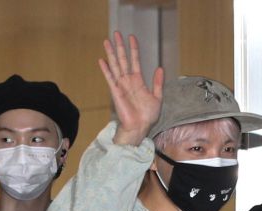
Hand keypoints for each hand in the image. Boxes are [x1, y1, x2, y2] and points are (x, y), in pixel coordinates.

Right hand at [99, 31, 164, 145]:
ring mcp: (121, 85)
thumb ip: (158, 83)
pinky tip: (102, 60)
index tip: (132, 37)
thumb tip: (160, 68)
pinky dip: (106, 69)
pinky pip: (110, 78)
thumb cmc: (148, 116)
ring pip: (115, 65)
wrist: (140, 127)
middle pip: (123, 59)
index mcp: (138, 81)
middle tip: (117, 33)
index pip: (135, 60)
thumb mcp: (157, 97)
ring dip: (111, 53)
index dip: (134, 49)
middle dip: (120, 46)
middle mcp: (128, 81)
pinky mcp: (116, 92)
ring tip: (107, 41)